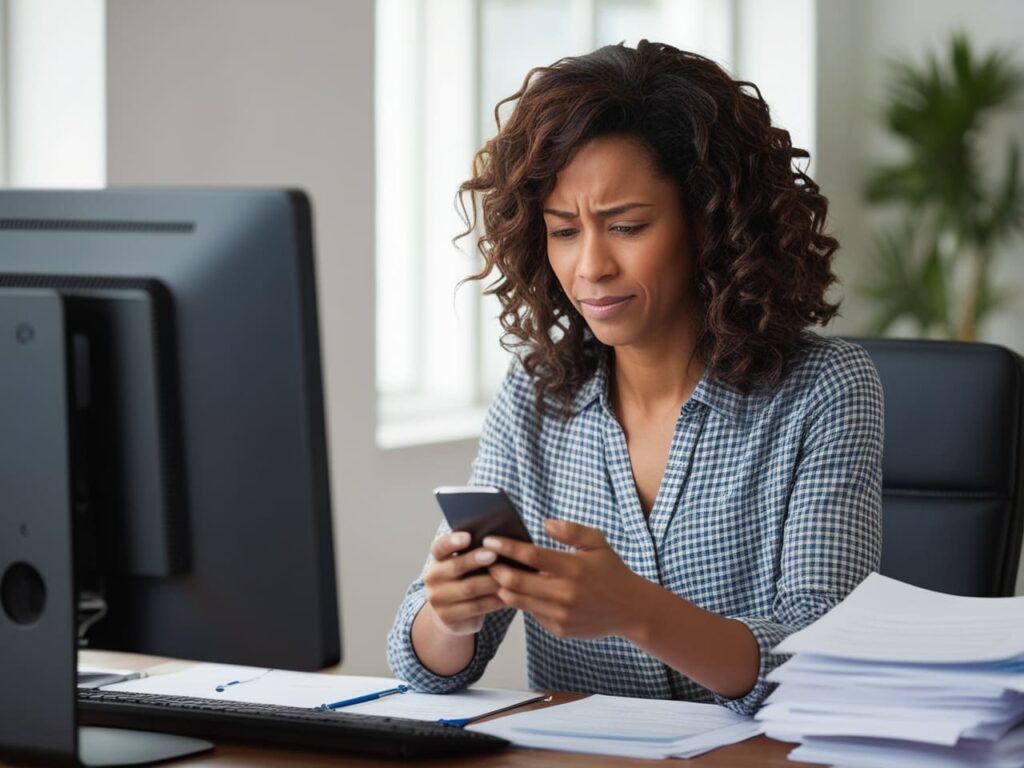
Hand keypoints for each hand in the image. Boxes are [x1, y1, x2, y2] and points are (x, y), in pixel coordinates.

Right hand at [422, 531, 504, 636]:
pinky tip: (508, 595)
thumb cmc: (466, 580)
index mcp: (437, 559)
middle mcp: (432, 577)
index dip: (452, 541)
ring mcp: (437, 599)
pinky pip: (476, 607)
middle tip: (494, 554)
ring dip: (491, 582)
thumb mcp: (465, 564)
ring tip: (509, 576)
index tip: (468, 537)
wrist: (451, 614)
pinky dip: (494, 600)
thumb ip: (475, 552)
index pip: (440, 547)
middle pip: (456, 567)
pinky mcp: (447, 617)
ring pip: (469, 588)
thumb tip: (500, 540)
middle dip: (475, 560)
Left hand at [484, 519, 649, 639]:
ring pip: (517, 600)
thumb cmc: (611, 571)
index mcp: (573, 568)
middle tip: (486, 559)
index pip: (530, 556)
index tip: (489, 540)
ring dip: (502, 587)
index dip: (506, 548)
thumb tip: (544, 523)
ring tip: (495, 574)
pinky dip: (521, 601)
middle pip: (515, 582)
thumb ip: (570, 531)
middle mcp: (564, 593)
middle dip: (495, 570)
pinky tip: (517, 590)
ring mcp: (560, 614)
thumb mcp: (597, 543)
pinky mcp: (559, 629)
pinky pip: (531, 613)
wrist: (630, 609)